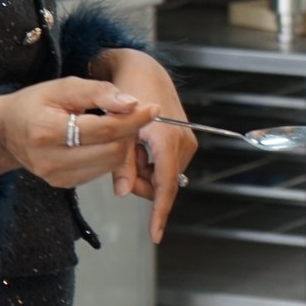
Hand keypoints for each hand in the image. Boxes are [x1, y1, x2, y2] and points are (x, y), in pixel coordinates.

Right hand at [0, 78, 159, 189]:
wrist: (6, 129)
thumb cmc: (35, 103)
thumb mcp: (63, 86)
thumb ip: (98, 92)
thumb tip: (132, 103)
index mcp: (46, 131)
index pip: (104, 130)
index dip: (134, 120)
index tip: (153, 107)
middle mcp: (49, 160)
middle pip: (111, 152)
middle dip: (131, 132)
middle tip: (136, 114)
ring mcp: (55, 176)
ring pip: (110, 164)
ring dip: (123, 144)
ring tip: (118, 124)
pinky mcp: (63, 184)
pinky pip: (101, 170)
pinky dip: (110, 154)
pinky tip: (105, 139)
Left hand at [91, 49, 197, 242]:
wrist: (143, 70)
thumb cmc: (128, 94)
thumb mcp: (119, 129)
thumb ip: (121, 163)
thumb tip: (124, 192)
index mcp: (167, 140)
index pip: (166, 185)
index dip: (159, 212)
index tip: (155, 235)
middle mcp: (184, 142)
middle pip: (161, 182)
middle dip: (141, 181)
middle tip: (123, 162)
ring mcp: (186, 141)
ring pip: (163, 174)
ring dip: (144, 169)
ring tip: (131, 146)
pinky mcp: (184, 138)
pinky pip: (166, 163)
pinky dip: (150, 161)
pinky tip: (139, 144)